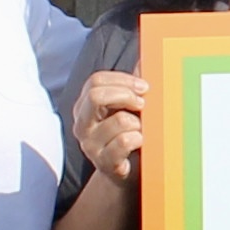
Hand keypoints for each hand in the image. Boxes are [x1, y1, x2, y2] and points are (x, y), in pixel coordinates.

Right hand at [72, 67, 149, 185]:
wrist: (126, 173)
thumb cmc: (127, 134)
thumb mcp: (128, 107)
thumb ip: (134, 85)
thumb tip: (147, 56)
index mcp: (85, 106)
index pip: (96, 80)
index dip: (123, 80)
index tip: (144, 87)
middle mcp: (81, 124)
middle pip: (96, 95)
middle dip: (126, 95)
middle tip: (143, 104)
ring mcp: (90, 144)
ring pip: (120, 120)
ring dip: (138, 123)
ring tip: (141, 130)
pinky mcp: (103, 162)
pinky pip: (126, 142)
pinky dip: (139, 139)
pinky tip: (140, 143)